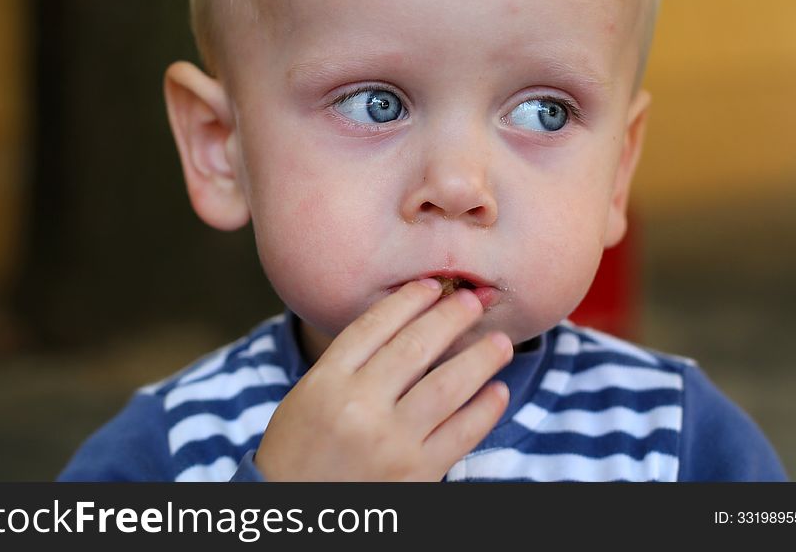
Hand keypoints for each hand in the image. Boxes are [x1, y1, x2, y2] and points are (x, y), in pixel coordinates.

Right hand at [254, 279, 512, 480]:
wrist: (295, 511)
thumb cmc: (298, 450)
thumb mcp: (307, 396)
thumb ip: (348, 364)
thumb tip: (405, 324)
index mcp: (327, 382)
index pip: (374, 326)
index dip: (409, 299)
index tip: (432, 285)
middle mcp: (358, 407)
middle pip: (415, 347)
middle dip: (450, 317)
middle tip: (474, 300)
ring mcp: (391, 442)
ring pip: (448, 385)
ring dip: (480, 358)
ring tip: (501, 343)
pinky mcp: (417, 475)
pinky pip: (462, 433)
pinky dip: (485, 409)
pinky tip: (498, 391)